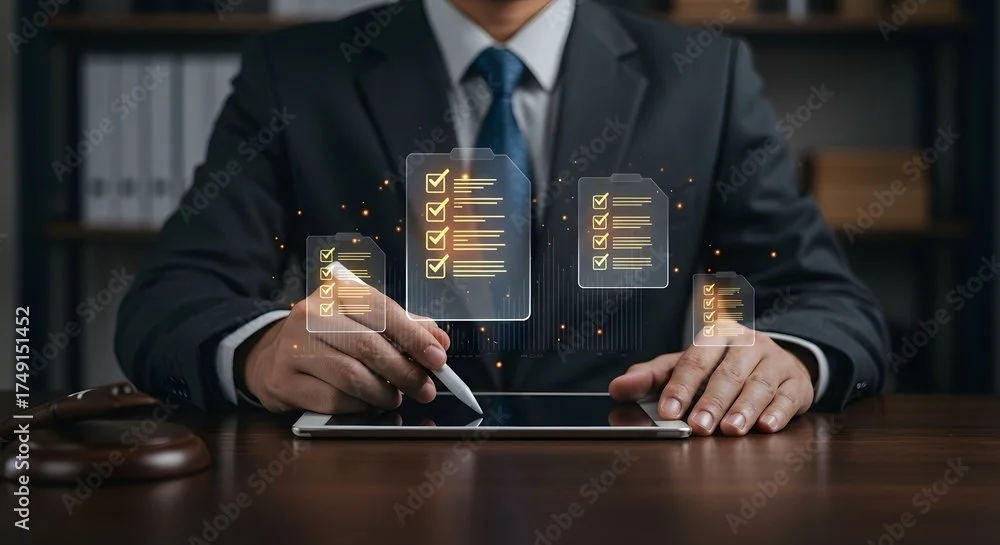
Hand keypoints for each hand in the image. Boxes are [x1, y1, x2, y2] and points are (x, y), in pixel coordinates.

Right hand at [242, 277, 449, 413]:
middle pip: (368, 346)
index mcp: (336, 293)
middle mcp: (311, 315)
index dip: (415, 336)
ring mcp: (293, 348)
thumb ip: (404, 327)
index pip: (383, 311)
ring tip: (395, 398)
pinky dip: (359, 406)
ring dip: (383, 394)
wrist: (270, 355)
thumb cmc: (328, 337)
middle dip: (405, 372)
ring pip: (351, 376)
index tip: (438, 358)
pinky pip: (333, 400)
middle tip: (425, 389)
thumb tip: (439, 341)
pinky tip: (367, 404)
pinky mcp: (283, 381)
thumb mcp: (364, 321)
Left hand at [609, 329, 814, 435]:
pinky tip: (766, 427)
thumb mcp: (685, 365)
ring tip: (731, 430)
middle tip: (697, 426)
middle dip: (711, 402)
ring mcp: (775, 360)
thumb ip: (651, 377)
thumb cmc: (720, 365)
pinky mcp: (796, 382)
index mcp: (716, 335)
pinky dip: (777, 413)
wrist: (773, 360)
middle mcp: (747, 343)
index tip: (668, 411)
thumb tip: (618, 388)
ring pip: (758, 384)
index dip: (680, 387)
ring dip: (744, 409)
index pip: (695, 360)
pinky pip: (787, 396)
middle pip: (727, 374)